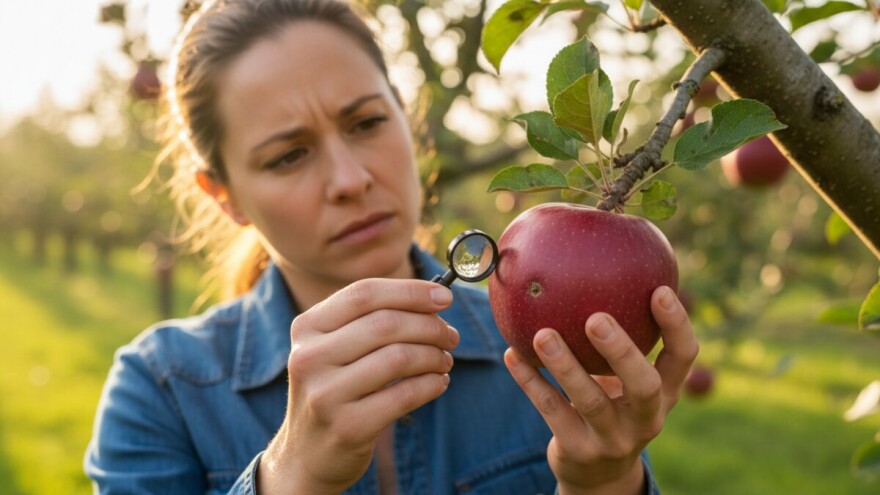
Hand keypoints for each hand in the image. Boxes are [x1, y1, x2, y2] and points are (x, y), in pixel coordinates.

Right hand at [258, 279, 458, 494]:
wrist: (307, 456)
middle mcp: (309, 357)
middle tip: (450, 336)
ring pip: (399, 357)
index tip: (445, 297)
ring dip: (434, 356)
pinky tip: (439, 383)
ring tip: (444, 361)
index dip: (410, 291)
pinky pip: (406, 395)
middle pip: (386, 323)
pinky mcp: (348, 427)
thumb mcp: (335, 349)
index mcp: (307, 328)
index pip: (364, 294)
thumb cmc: (335, 390)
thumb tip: (434, 297)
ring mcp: (326, 394)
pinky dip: (432, 384)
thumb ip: (372, 319)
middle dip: (430, 326)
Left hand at [504, 286, 697, 494]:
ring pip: (590, 401)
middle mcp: (647, 418)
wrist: (597, 473)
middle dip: (621, 351)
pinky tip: (512, 354)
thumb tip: (601, 267)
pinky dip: (531, 382)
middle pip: (642, 385)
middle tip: (595, 318)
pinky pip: (552, 411)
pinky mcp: (579, 450)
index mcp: (665, 393)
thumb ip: (624, 338)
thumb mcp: (627, 380)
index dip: (676, 325)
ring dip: (565, 365)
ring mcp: (614, 439)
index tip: (659, 288)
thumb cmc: (613, 404)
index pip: (683, 357)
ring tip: (542, 334)